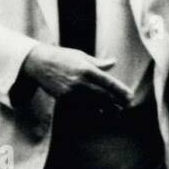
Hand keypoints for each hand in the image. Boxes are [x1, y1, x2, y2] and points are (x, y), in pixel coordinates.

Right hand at [22, 45, 136, 110]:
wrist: (38, 64)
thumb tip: (113, 62)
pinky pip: (82, 108)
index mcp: (86, 69)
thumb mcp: (81, 56)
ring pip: (94, 105)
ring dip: (107, 109)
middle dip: (117, 102)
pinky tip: (100, 112)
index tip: (130, 96)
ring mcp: (72, 93)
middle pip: (104, 96)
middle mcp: (80, 82)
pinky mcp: (64, 99)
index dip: (121, 91)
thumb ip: (98, 63)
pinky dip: (93, 111)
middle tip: (127, 105)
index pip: (108, 83)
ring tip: (117, 112)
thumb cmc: (62, 57)